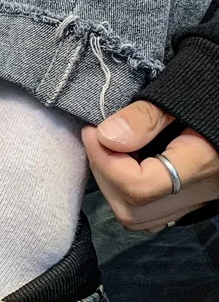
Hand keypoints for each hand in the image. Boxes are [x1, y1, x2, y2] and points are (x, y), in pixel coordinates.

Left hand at [82, 101, 218, 231]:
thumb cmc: (212, 83)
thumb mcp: (181, 89)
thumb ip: (145, 117)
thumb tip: (106, 137)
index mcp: (205, 163)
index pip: (140, 187)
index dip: (105, 161)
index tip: (93, 130)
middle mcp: (203, 191)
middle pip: (133, 211)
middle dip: (105, 174)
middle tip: (97, 138)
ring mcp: (200, 200)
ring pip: (139, 219)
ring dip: (112, 187)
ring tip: (108, 150)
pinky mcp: (194, 198)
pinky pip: (151, 214)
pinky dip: (129, 196)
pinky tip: (124, 165)